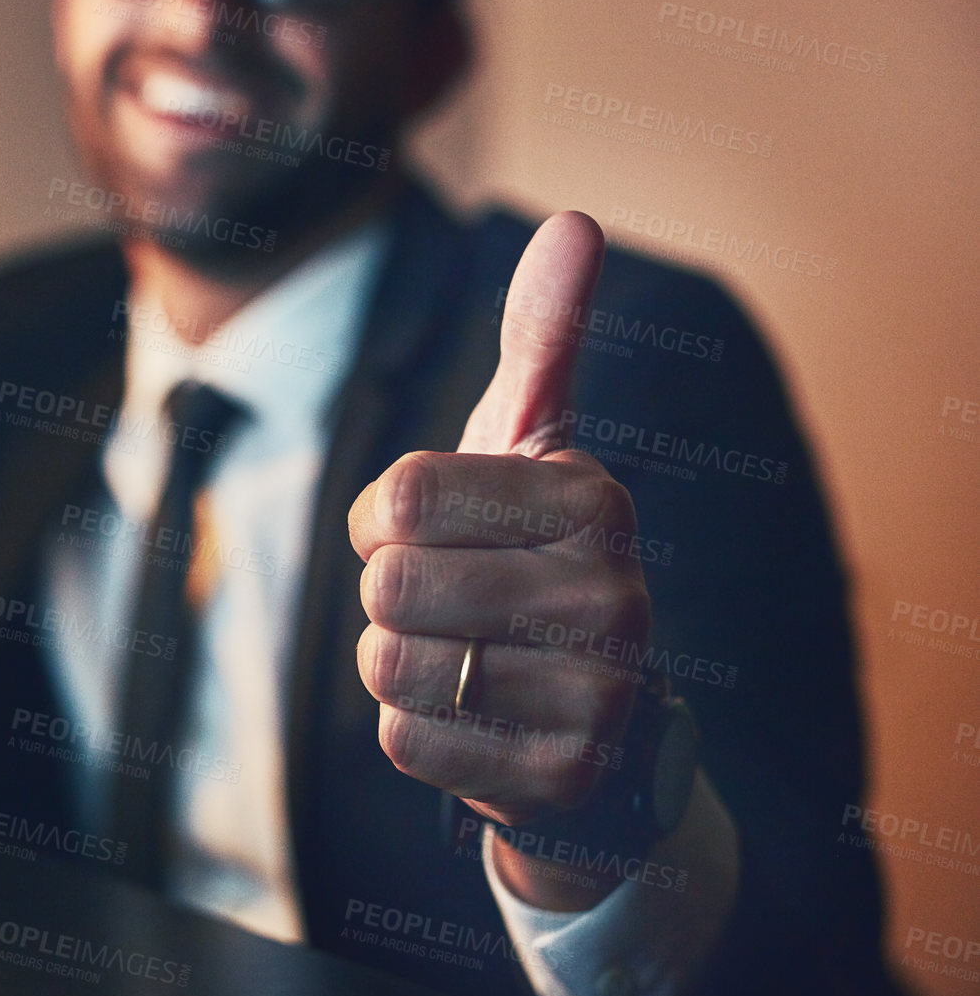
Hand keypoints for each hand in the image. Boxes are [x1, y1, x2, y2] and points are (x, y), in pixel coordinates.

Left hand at [348, 212, 651, 904]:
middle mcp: (612, 590)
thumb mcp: (535, 448)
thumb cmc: (531, 562)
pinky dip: (413, 730)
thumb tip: (575, 220)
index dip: (382, 520)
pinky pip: (403, 738)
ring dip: (397, 664)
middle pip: (390, 583)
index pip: (397, 495)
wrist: (589, 726)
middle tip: (449, 607)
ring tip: (465, 661)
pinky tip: (474, 722)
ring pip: (388, 663)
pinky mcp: (562, 774)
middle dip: (389, 598)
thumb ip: (543, 340)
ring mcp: (598, 690)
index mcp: (592, 496)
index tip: (427, 534)